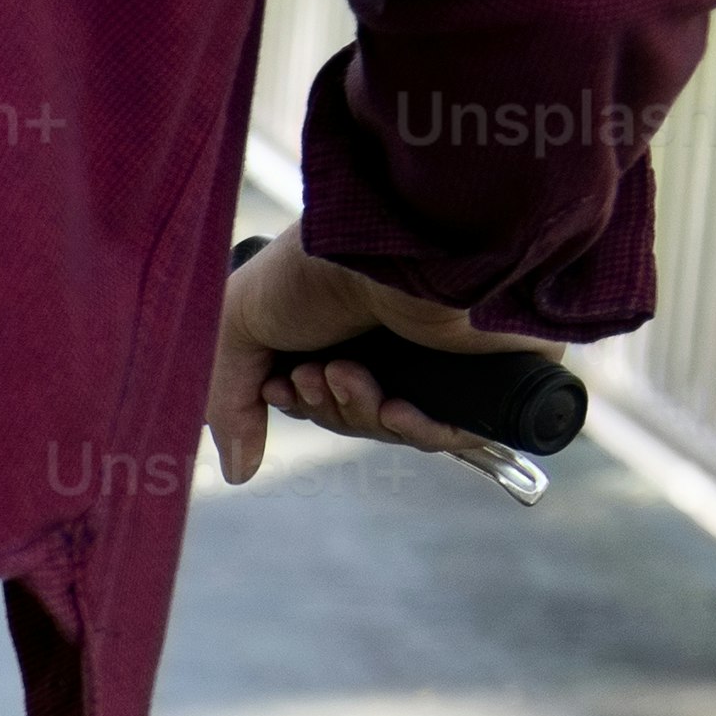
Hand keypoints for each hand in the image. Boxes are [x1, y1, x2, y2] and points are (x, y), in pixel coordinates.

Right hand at [212, 232, 510, 482]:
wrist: (382, 244)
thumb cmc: (311, 266)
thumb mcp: (238, 328)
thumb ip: (229, 404)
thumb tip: (238, 471)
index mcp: (342, 320)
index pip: (324, 393)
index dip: (299, 404)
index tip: (278, 386)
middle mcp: (392, 335)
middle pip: (357, 414)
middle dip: (327, 408)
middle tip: (315, 376)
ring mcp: (439, 352)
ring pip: (400, 426)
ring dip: (361, 413)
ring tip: (347, 373)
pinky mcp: (486, 368)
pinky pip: (458, 429)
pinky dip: (419, 431)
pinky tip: (395, 409)